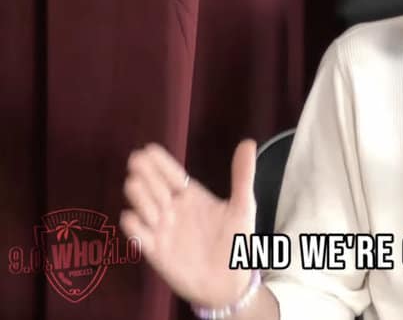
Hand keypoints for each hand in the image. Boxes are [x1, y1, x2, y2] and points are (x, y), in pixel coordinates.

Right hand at [120, 140, 258, 307]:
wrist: (231, 281)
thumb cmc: (236, 241)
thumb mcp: (243, 206)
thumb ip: (242, 175)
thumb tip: (248, 143)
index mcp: (191, 196)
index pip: (171, 174)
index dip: (160, 162)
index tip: (149, 149)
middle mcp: (173, 209)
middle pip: (154, 187)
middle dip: (145, 174)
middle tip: (138, 161)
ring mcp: (163, 229)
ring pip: (143, 207)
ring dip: (139, 197)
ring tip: (136, 184)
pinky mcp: (156, 251)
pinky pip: (139, 237)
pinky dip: (134, 227)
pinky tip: (133, 217)